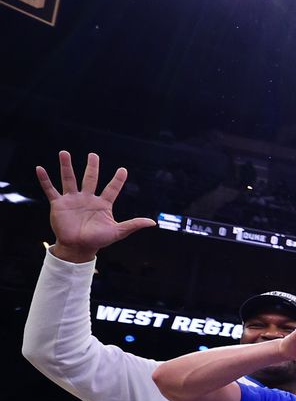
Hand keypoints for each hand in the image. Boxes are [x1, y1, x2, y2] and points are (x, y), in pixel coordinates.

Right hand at [36, 151, 157, 263]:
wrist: (78, 247)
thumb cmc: (98, 240)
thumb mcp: (117, 232)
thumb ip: (133, 225)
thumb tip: (152, 223)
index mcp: (103, 204)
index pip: (112, 189)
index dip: (118, 180)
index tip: (123, 170)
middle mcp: (87, 199)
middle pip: (90, 178)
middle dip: (92, 167)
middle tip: (93, 155)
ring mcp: (72, 200)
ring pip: (69, 179)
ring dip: (66, 166)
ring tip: (64, 153)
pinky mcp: (58, 204)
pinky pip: (50, 189)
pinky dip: (45, 180)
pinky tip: (40, 168)